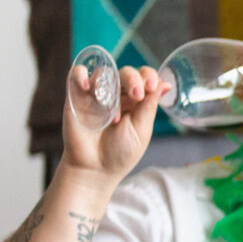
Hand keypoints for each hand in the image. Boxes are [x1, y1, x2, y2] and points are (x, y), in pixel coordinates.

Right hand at [61, 65, 163, 187]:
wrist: (94, 169)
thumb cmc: (120, 153)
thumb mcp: (141, 130)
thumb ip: (150, 105)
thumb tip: (166, 84)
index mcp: (136, 101)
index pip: (144, 77)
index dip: (149, 76)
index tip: (152, 86)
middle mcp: (117, 95)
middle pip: (126, 72)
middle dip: (134, 79)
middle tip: (137, 95)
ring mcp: (96, 94)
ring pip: (104, 72)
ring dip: (111, 85)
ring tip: (112, 109)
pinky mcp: (76, 96)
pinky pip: (76, 74)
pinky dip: (81, 74)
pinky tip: (88, 87)